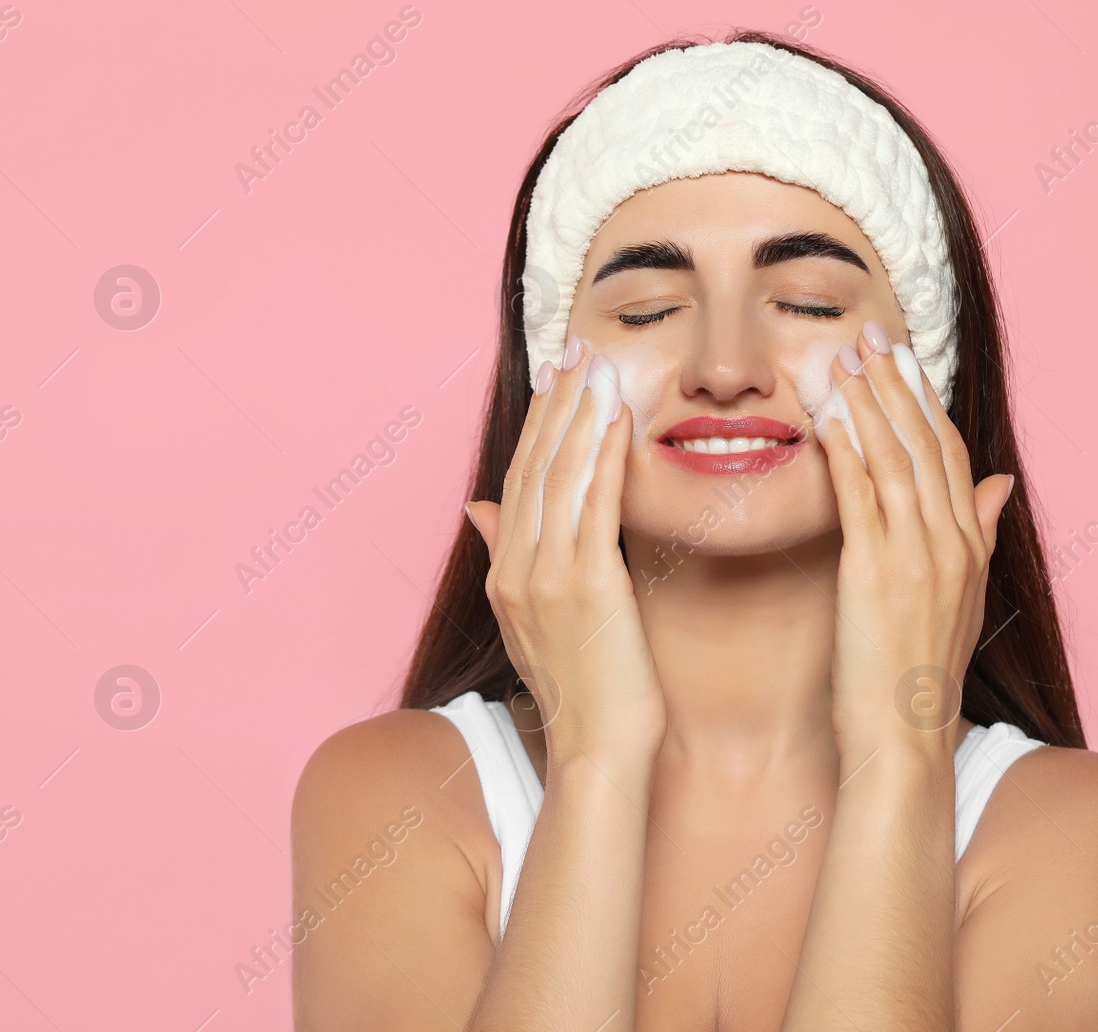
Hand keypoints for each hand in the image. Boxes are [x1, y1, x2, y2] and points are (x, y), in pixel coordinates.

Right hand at [466, 338, 665, 768]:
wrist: (600, 750)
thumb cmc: (585, 690)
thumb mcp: (533, 620)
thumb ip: (508, 557)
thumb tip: (478, 507)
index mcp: (505, 574)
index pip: (520, 480)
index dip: (538, 424)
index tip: (555, 377)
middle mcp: (516, 569)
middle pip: (535, 467)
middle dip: (558, 403)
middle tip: (577, 348)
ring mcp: (547, 576)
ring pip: (561, 477)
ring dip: (581, 414)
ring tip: (599, 365)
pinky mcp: (588, 586)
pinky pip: (596, 506)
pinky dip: (605, 458)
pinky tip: (619, 420)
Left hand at [813, 321, 1013, 761]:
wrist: (906, 738)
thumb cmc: (922, 675)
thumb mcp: (965, 599)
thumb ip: (979, 534)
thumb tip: (1000, 483)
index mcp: (968, 546)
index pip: (950, 455)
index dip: (926, 402)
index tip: (905, 358)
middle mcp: (949, 543)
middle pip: (925, 444)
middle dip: (897, 383)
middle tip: (872, 334)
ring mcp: (915, 556)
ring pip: (894, 459)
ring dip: (868, 402)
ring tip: (845, 358)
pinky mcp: (875, 573)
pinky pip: (861, 497)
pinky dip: (846, 452)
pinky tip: (828, 417)